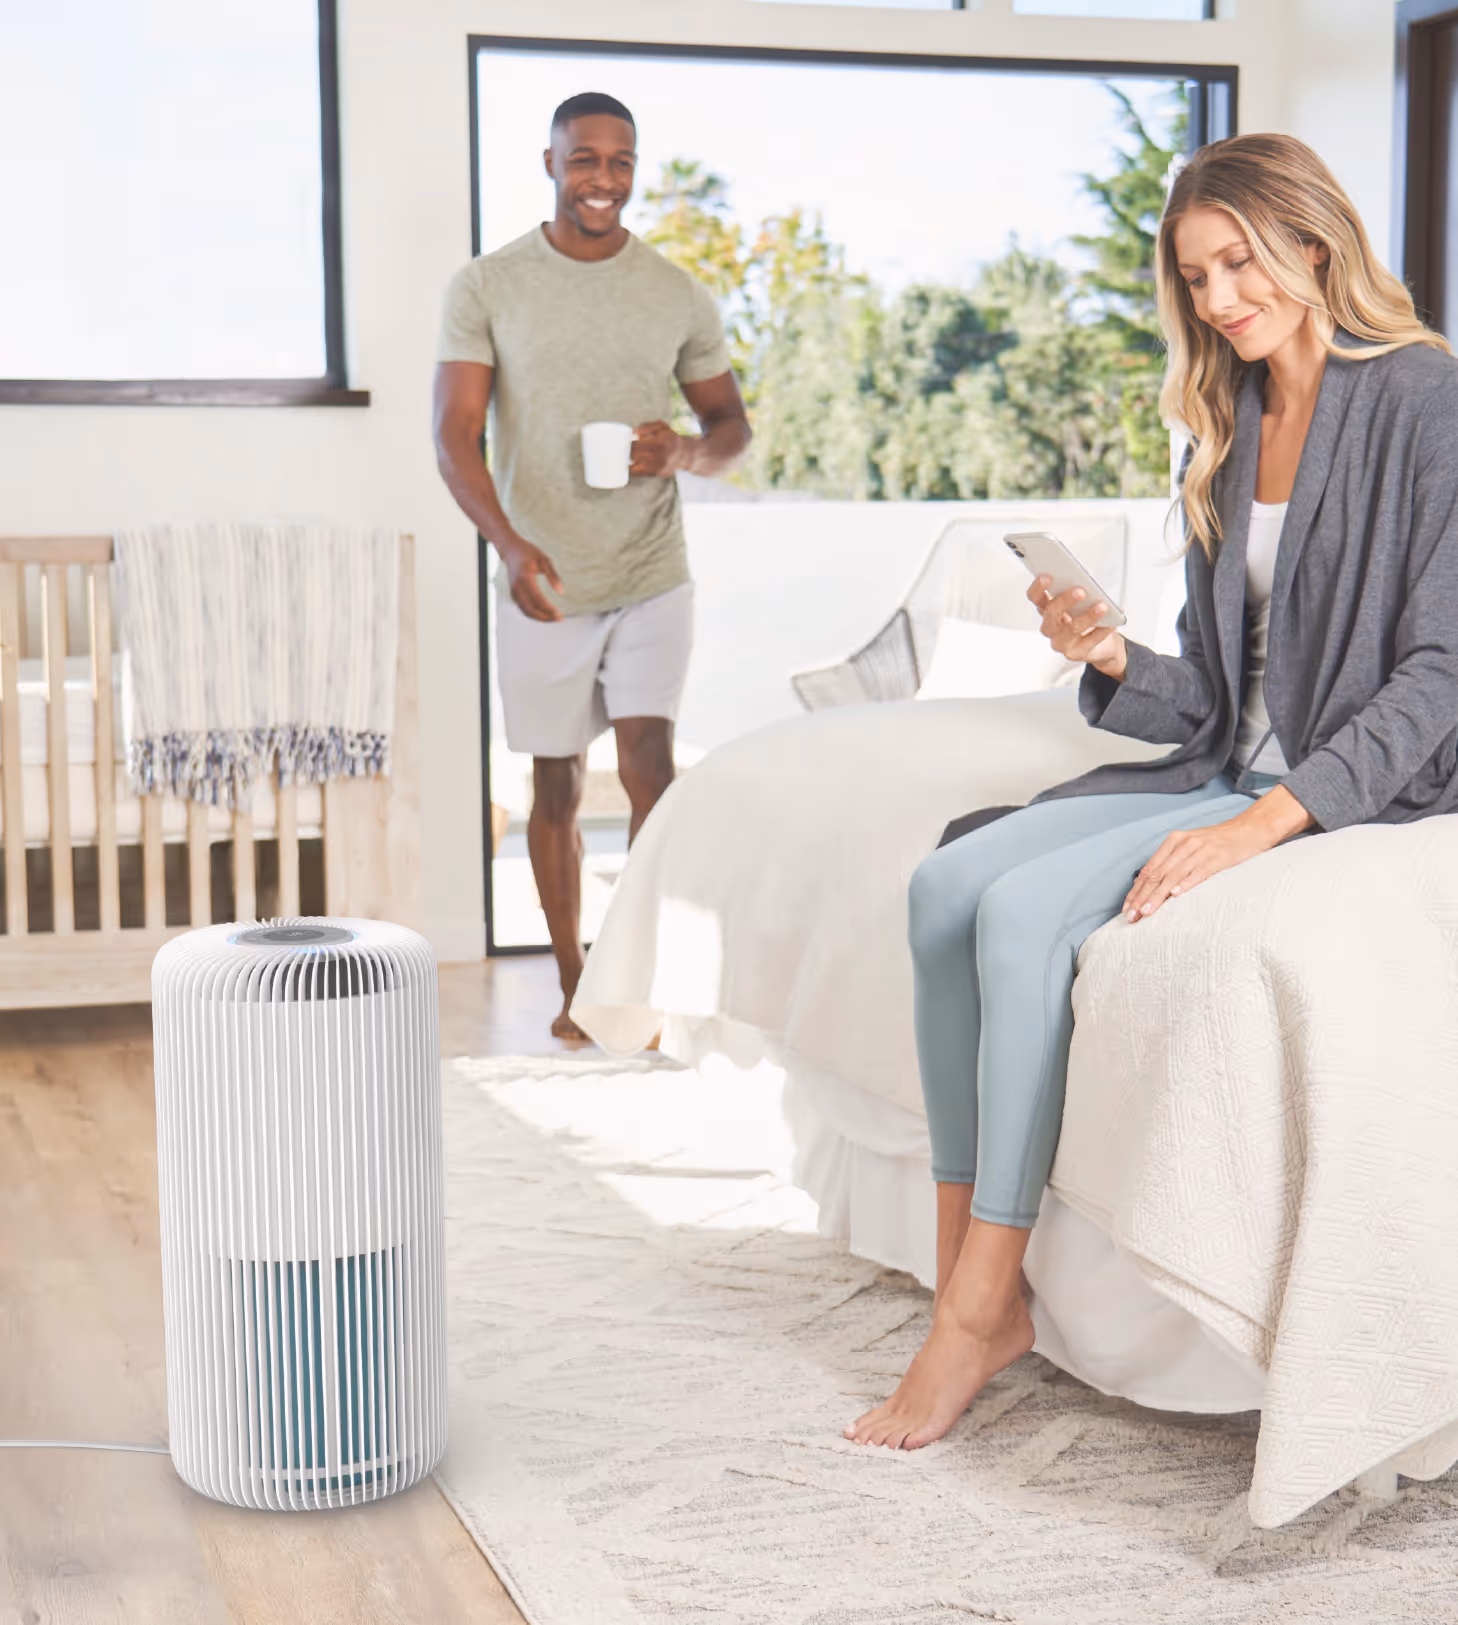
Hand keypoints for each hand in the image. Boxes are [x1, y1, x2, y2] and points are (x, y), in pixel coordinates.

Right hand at [501, 538, 564, 622]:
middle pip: (530, 610)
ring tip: (554, 618)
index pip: (537, 599)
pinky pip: (523, 608)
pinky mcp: (514, 594)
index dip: (549, 609)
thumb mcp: (544, 559)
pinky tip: (545, 614)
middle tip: (559, 619)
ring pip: (526, 612)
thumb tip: (561, 591)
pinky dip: (534, 614)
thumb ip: (553, 575)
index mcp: (524, 578)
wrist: (510, 549)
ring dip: (540, 618)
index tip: (560, 614)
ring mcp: (513, 592)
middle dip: (545, 617)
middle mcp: (516, 587)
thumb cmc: (527, 552)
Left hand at [630, 421, 688, 478]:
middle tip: (627, 448)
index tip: (627, 440)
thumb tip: (633, 432)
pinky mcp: (657, 473)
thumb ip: (647, 426)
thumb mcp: (662, 427)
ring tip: (629, 455)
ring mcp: (658, 466)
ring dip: (630, 459)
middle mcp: (659, 455)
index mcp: (660, 442)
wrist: (687, 454)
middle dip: (629, 450)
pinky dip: (632, 470)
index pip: (637, 443)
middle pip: (634, 454)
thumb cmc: (672, 438)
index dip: (630, 441)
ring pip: (635, 463)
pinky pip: (639, 473)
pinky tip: (630, 466)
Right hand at [1027, 576, 1126, 678]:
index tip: (1047, 577)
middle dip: (1065, 601)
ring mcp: (1060, 642)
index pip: (1036, 598)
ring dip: (1087, 616)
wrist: (1101, 646)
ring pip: (1071, 628)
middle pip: (1051, 613)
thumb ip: (1078, 592)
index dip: (1038, 588)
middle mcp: (1050, 627)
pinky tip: (1111, 623)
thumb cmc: (1087, 618)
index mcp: (1047, 610)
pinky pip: (1089, 641)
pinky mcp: (1075, 653)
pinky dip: (1101, 631)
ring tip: (1102, 607)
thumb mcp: (1080, 603)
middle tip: (1080, 591)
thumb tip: (1087, 583)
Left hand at [1123, 813, 1279, 923]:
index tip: (1126, 909)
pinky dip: (1187, 883)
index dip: (1135, 891)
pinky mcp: (1218, 857)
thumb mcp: (1190, 848)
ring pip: (1173, 875)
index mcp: (1173, 842)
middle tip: (1132, 916)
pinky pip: (1199, 871)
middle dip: (1141, 897)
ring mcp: (1200, 850)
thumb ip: (1172, 864)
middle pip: (1157, 874)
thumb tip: (1151, 887)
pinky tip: (1176, 895)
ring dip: (1158, 895)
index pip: (1148, 870)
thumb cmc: (1217, 843)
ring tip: (1147, 911)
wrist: (1248, 829)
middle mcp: (1183, 844)